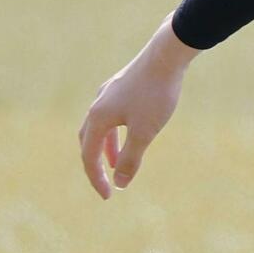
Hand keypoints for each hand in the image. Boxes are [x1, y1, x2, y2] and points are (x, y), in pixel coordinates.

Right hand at [78, 15, 196, 198]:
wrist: (167, 56)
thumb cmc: (156, 94)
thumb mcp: (145, 132)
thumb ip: (131, 158)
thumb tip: (119, 182)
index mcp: (97, 118)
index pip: (89, 156)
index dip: (96, 178)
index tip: (108, 196)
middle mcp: (97, 104)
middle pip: (87, 141)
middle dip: (95, 164)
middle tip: (105, 183)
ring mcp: (108, 94)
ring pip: (100, 127)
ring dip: (106, 148)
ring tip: (116, 163)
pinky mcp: (122, 87)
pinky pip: (111, 115)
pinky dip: (116, 132)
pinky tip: (130, 133)